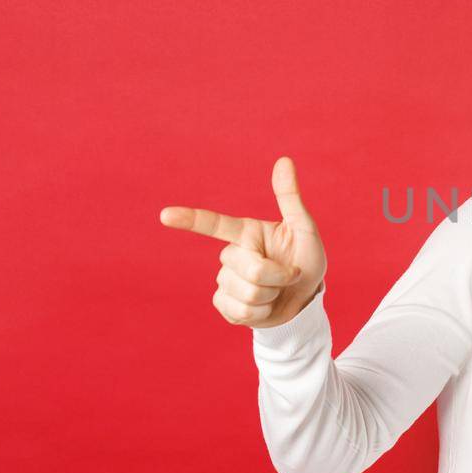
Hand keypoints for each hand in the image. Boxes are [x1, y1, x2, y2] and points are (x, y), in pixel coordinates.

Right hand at [158, 156, 326, 328]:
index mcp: (245, 233)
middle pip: (251, 269)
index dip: (190, 220)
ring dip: (273, 295)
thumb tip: (284, 160)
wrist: (305, 299)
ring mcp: (225, 281)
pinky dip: (262, 313)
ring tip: (278, 290)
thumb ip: (290, 198)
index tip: (165, 215)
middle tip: (291, 275)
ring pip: (248, 293)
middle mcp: (231, 255)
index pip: (214, 224)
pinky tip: (266, 307)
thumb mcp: (304, 229)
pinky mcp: (225, 305)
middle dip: (279, 276)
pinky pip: (240, 311)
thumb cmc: (306, 260)